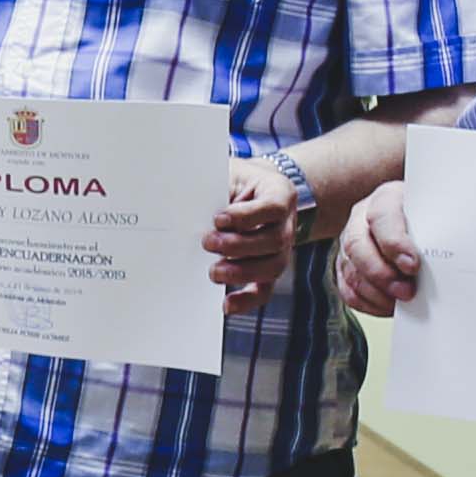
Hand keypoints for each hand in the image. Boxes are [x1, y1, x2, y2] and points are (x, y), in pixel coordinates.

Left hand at [205, 158, 309, 314]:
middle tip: (208, 243)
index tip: (218, 219)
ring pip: (272, 267)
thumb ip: (217, 184)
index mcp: (280, 194)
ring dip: (242, 272)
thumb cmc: (236, 180)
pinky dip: (247, 299)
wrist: (254, 189)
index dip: (247, 216)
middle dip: (239, 246)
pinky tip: (227, 304)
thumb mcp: (229, 172)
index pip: (273, 208)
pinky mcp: (268, 269)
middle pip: (274, 240)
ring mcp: (281, 249)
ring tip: (214, 271)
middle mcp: (287, 224)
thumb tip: (188, 203)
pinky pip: (264, 289)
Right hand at [336, 184, 426, 317]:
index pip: (381, 217)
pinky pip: (347, 288)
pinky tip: (387, 306)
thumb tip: (448, 256)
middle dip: (382, 274)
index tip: (412, 265)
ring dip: (376, 292)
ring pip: (350, 270)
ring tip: (400, 303)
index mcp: (385, 199)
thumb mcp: (435, 213)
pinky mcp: (346, 266)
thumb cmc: (428, 217)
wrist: (418, 220)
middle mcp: (361, 219)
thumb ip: (438, 228)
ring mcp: (349, 243)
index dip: (394, 243)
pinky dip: (367, 302)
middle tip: (407, 292)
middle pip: (357, 246)